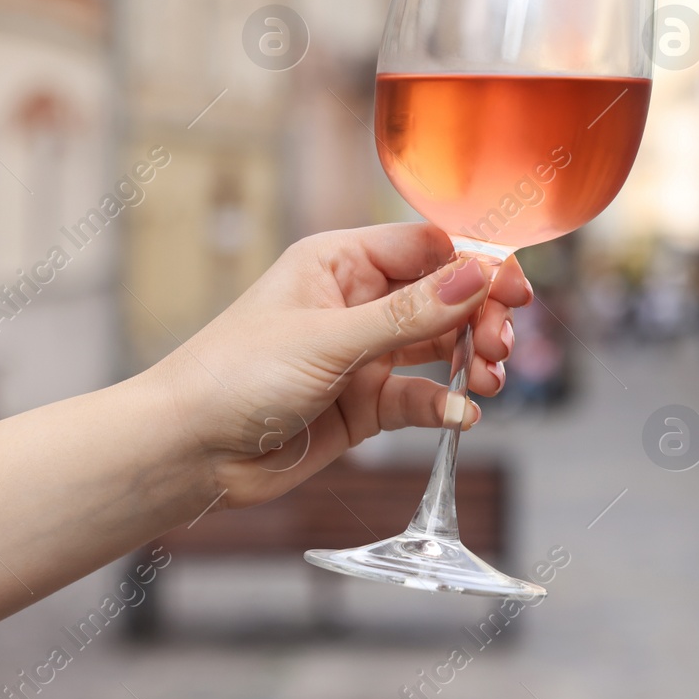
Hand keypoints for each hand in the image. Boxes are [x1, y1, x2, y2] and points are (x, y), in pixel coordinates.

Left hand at [148, 224, 531, 509]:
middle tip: (499, 342)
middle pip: (443, 296)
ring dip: (470, 358)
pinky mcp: (363, 406)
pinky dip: (445, 404)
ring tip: (488, 376)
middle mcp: (355, 302)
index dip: (473, 264)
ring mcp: (362, 355)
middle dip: (479, 315)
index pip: (426, 246)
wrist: (189, 451)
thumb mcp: (329, 339)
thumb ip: (409, 314)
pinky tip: (462, 414)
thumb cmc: (234, 376)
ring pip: (438, 346)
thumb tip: (476, 276)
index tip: (510, 289)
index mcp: (338, 262)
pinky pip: (419, 397)